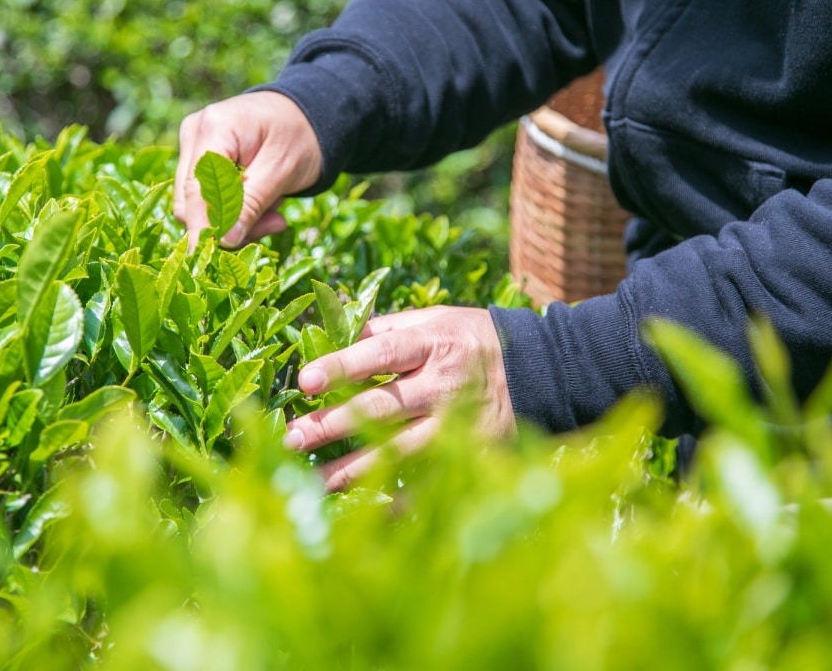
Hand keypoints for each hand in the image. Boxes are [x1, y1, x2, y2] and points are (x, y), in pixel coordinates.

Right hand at [174, 91, 322, 247]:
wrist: (307, 115)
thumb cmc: (300, 135)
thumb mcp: (283, 170)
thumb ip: (252, 203)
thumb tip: (224, 241)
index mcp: (214, 127)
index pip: (196, 188)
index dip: (204, 227)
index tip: (218, 256)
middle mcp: (195, 133)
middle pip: (191, 199)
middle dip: (228, 224)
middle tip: (274, 225)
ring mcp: (195, 145)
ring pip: (198, 204)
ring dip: (236, 220)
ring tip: (275, 213)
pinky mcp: (202, 159)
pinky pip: (208, 198)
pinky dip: (236, 210)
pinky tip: (265, 205)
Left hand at [285, 306, 515, 490]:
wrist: (542, 372)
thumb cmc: (472, 341)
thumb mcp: (436, 320)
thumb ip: (386, 329)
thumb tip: (332, 336)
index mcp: (433, 343)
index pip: (381, 353)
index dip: (342, 366)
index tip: (305, 381)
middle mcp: (444, 384)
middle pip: (381, 408)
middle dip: (332, 425)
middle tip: (290, 440)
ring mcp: (459, 425)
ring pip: (397, 452)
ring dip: (351, 470)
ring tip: (311, 484)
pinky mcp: (472, 457)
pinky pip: (428, 485)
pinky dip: (394, 500)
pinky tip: (360, 510)